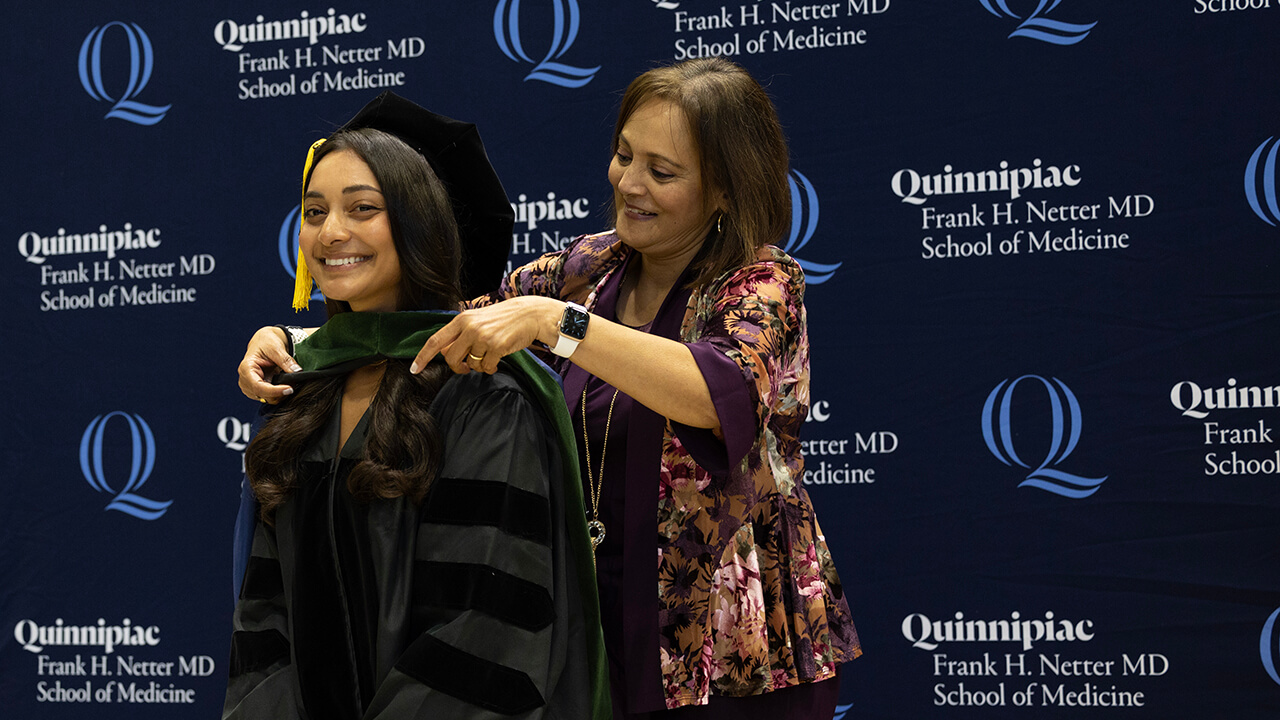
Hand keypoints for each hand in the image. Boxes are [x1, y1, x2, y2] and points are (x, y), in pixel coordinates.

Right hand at [238, 326, 301, 402]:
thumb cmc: (267, 342)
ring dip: (280, 394)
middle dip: (279, 392)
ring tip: (290, 383)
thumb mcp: (276, 348)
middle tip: (294, 384)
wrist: (265, 342)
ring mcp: (250, 387)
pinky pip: (270, 397)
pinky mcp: (257, 390)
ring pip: (267, 399)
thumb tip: (297, 371)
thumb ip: (285, 360)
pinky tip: (285, 385)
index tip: (289, 389)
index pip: (258, 387)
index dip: (274, 391)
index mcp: (246, 368)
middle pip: (263, 395)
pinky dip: (279, 394)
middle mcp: (245, 380)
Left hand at [412, 297, 559, 374]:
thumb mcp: (478, 319)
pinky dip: (490, 368)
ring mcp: (483, 337)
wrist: (530, 314)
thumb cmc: (503, 319)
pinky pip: (486, 367)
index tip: (414, 370)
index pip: (435, 341)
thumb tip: (446, 353)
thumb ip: (461, 333)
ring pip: (470, 364)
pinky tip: (496, 362)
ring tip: (488, 358)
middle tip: (466, 366)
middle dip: (458, 366)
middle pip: (451, 358)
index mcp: (461, 319)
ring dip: (478, 366)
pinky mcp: (497, 347)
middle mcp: (470, 327)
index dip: (423, 357)